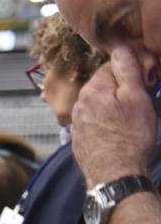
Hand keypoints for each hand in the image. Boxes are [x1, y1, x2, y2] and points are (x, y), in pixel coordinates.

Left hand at [71, 47, 156, 187]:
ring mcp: (77, 122)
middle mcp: (79, 104)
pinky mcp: (80, 137)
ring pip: (100, 103)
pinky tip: (118, 131)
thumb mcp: (136, 98)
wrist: (114, 174)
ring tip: (131, 119)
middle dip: (122, 88)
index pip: (112, 66)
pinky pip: (95, 120)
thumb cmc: (129, 137)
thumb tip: (121, 49)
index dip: (131, 71)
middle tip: (141, 101)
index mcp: (92, 89)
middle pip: (104, 85)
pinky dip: (107, 121)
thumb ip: (127, 71)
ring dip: (114, 105)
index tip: (145, 81)